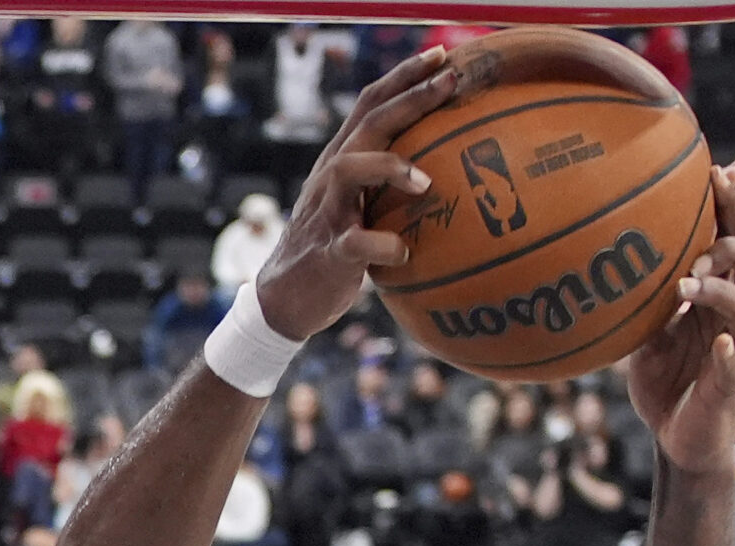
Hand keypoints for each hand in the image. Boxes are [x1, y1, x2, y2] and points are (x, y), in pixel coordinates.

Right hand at [252, 48, 456, 341]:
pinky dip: (384, 246)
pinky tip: (406, 253)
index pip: (371, 106)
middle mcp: (331, 177)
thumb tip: (450, 174)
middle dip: (411, 97)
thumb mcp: (357, 209)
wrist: (283, 300)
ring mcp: (328, 213)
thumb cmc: (334, 251)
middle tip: (451, 80)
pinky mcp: (329, 253)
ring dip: (390, 167)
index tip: (443, 56)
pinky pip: (356, 244)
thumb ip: (387, 187)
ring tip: (426, 181)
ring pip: (350, 169)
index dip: (405, 77)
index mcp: (341, 162)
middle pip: (368, 122)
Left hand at [628, 131, 734, 452]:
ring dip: (720, 291)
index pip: (727, 237)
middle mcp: (733, 313)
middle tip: (708, 219)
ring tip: (689, 285)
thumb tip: (598, 262)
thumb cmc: (666, 381)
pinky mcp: (732, 383)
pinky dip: (728, 354)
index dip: (725, 204)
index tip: (710, 169)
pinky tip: (718, 344)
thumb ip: (638, 299)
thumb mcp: (644, 332)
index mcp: (715, 294)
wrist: (682, 440)